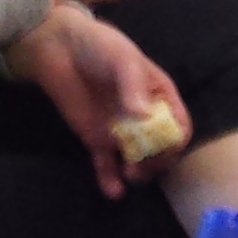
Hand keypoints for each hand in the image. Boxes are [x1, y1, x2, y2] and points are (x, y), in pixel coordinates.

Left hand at [1, 4, 192, 198]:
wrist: (59, 49)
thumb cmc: (100, 46)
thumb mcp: (122, 59)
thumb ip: (133, 87)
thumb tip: (143, 116)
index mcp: (160, 95)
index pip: (178, 124)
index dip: (176, 139)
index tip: (165, 148)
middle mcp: (145, 118)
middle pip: (161, 148)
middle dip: (157, 161)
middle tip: (143, 166)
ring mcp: (121, 131)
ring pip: (137, 160)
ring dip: (138, 173)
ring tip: (129, 176)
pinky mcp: (97, 140)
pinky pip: (107, 165)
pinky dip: (110, 180)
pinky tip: (113, 191)